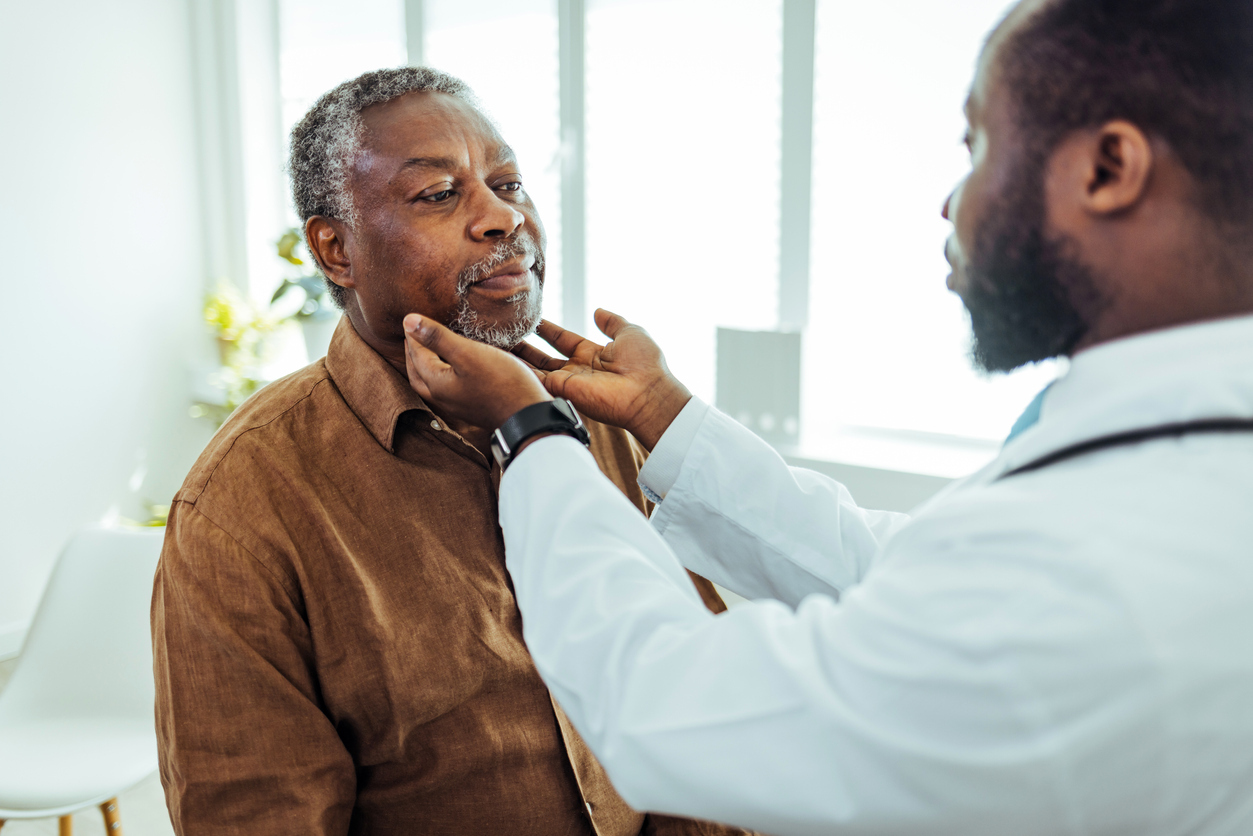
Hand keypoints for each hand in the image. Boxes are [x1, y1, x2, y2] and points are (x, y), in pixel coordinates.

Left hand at [403, 314, 550, 430]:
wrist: (529, 415)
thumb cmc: (502, 382)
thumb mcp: (468, 354)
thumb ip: (438, 337)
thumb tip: (407, 320)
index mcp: (436, 383)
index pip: (416, 354)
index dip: (414, 334)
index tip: (411, 317)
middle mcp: (442, 397)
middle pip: (417, 372)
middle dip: (413, 353)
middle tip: (414, 335)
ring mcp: (457, 405)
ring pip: (431, 382)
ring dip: (426, 365)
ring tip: (431, 348)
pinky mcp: (471, 407)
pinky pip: (446, 388)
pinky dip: (442, 373)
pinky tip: (455, 367)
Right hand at [512, 308, 690, 450]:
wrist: (648, 392)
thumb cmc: (645, 364)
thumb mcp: (629, 332)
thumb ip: (612, 322)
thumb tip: (598, 311)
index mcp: (592, 354)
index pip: (562, 339)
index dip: (547, 330)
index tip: (531, 320)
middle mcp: (577, 369)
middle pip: (543, 356)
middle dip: (524, 346)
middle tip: (504, 334)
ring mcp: (568, 382)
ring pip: (535, 368)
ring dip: (516, 358)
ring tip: (494, 344)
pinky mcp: (562, 391)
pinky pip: (536, 379)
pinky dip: (519, 370)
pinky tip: (501, 358)